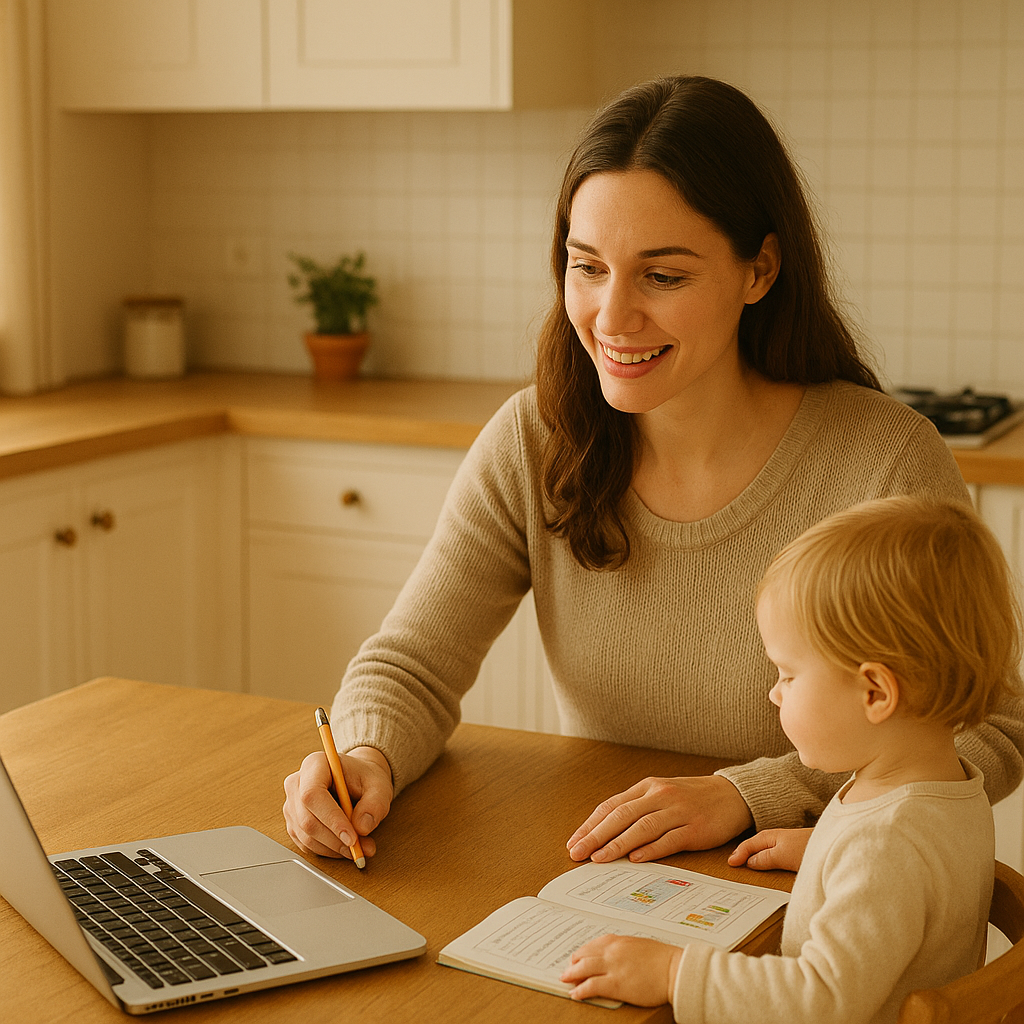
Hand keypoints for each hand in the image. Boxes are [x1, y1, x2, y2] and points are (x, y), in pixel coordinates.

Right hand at [282, 746, 393, 859]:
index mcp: (315, 764)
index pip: (312, 794)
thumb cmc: (365, 779)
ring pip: (306, 836)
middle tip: (361, 848)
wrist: (358, 780)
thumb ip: (375, 804)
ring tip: (359, 847)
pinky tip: (345, 846)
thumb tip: (362, 827)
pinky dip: (328, 851)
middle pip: (307, 819)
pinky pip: (306, 844)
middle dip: (336, 839)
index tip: (352, 838)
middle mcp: (297, 783)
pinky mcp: (294, 823)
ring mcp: (292, 804)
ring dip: (334, 848)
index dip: (331, 818)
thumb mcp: (379, 786)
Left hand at [561, 935, 680, 1005]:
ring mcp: (612, 967)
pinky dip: (580, 989)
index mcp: (618, 941)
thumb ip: (624, 948)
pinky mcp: (615, 984)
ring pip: (583, 969)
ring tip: (565, 980)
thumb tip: (616, 955)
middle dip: (573, 963)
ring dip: (572, 975)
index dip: (582, 952)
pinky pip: (591, 985)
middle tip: (567, 969)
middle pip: (584, 955)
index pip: (592, 945)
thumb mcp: (639, 946)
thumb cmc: (662, 958)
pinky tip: (575, 993)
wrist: (674, 969)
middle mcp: (612, 951)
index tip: (577, 957)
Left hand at [566, 775, 753, 862]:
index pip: (612, 806)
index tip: (574, 842)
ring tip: (600, 858)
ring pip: (642, 827)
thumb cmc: (691, 798)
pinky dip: (651, 849)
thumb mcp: (661, 795)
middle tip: (578, 853)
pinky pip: (669, 839)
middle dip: (596, 836)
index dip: (591, 825)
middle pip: (622, 816)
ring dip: (618, 844)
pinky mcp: (695, 828)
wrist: (732, 795)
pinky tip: (635, 859)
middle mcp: (660, 796)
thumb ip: (637, 809)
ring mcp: (678, 811)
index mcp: (647, 787)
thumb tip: (605, 832)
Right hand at [728, 827, 812, 871]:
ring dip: (754, 858)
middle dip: (743, 854)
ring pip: (763, 852)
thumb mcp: (781, 855)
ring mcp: (784, 846)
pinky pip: (773, 857)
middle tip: (733, 865)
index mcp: (768, 837)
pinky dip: (766, 862)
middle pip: (754, 847)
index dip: (737, 854)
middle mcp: (774, 839)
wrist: (832, 845)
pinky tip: (767, 869)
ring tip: (746, 868)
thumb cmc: (806, 848)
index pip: (747, 845)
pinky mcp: (792, 854)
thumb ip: (764, 858)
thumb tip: (749, 862)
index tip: (730, 865)